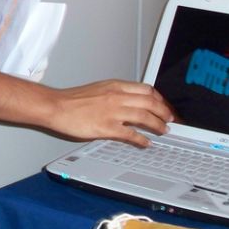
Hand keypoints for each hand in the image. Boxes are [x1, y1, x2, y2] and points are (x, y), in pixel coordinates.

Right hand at [49, 81, 173, 146]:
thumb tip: (130, 101)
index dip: (160, 99)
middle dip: (164, 111)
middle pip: (150, 102)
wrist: (57, 106)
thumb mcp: (99, 89)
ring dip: (158, 125)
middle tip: (170, 119)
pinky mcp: (106, 127)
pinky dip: (142, 139)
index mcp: (116, 86)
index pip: (146, 89)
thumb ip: (116, 94)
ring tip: (164, 131)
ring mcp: (113, 112)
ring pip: (144, 116)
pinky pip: (130, 133)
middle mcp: (117, 97)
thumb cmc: (73, 100)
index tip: (164, 105)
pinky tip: (146, 143)